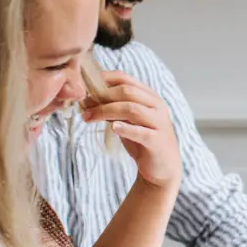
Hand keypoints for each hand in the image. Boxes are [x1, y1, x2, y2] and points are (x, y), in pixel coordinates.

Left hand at [83, 72, 181, 190]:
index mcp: (150, 97)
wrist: (163, 167)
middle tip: (83, 105)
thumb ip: (115, 108)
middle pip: (128, 91)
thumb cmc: (143, 141)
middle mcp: (157, 106)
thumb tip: (88, 99)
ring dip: (106, 111)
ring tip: (88, 118)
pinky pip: (141, 132)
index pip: (126, 78)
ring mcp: (159, 123)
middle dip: (102, 96)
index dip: (104, 78)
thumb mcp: (128, 121)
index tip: (85, 84)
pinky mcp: (157, 141)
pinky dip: (125, 128)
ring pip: (131, 109)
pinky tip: (113, 128)